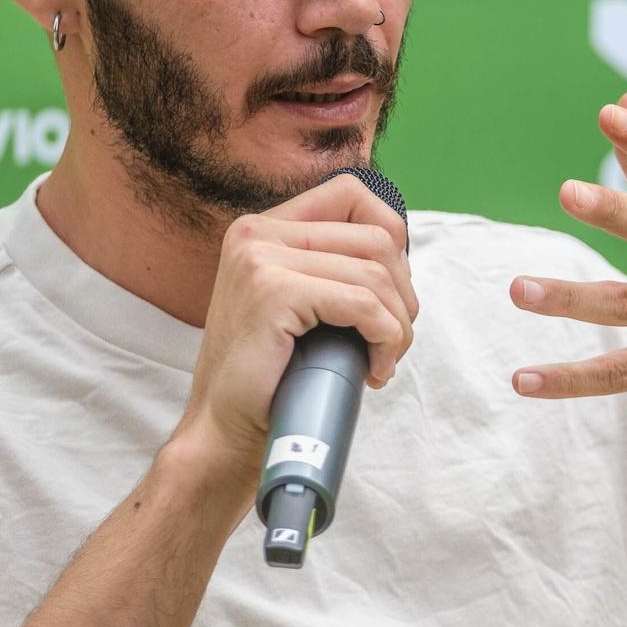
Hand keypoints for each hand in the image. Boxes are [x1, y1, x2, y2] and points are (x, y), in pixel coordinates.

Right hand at [173, 175, 417, 495]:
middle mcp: (257, 233)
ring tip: (383, 359)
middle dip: (402, 294)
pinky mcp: (273, 292)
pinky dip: (385, 338)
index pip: (352, 194)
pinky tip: (375, 369)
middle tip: (390, 340)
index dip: (392, 235)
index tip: (389, 291)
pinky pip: (363, 304)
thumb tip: (402, 257)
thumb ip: (331, 269)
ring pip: (376, 274)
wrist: (224, 433)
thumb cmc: (270, 377)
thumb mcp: (300, 306)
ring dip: (397, 324)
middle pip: (376, 238)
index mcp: (262, 230)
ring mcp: (261, 259)